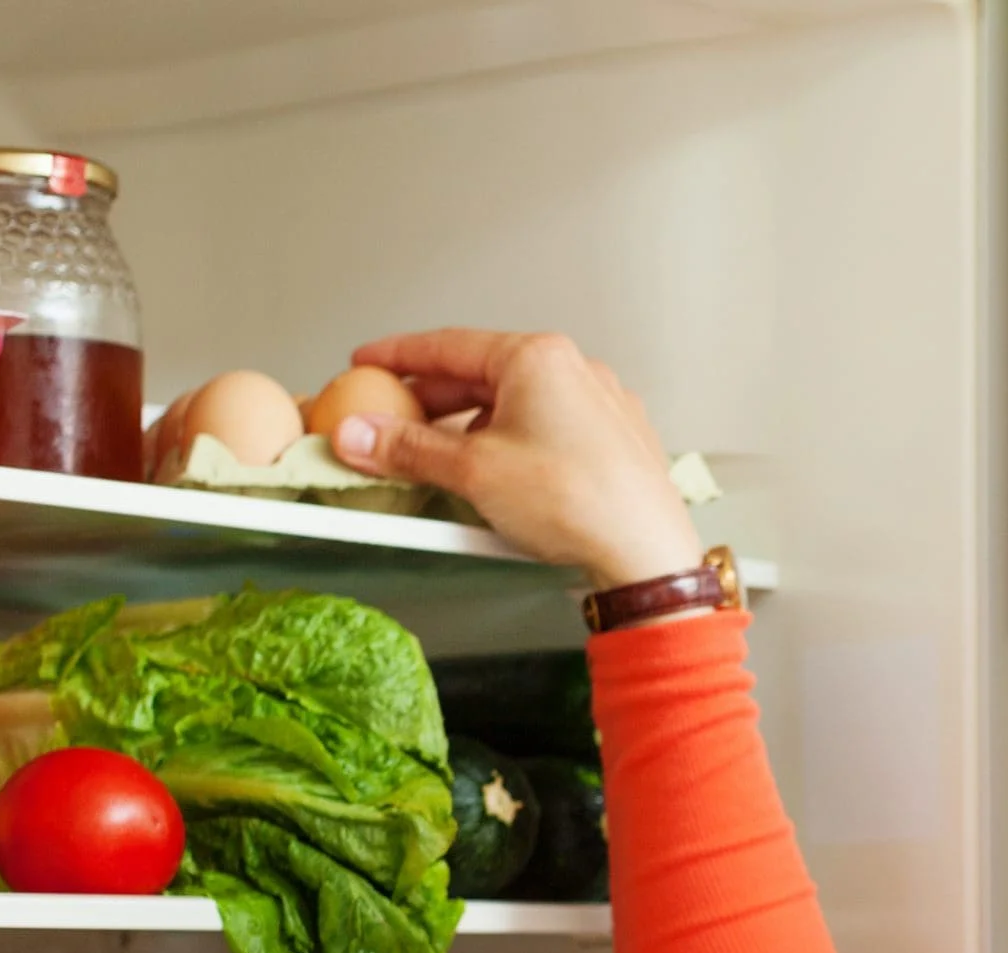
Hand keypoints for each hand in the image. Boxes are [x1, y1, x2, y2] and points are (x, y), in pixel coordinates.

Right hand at [335, 328, 703, 588]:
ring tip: (439, 463)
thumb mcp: (473, 472)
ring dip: (472, 432)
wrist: (645, 553)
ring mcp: (600, 407)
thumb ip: (408, 450)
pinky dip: (512, 448)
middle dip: (432, 403)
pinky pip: (548, 434)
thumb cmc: (577, 502)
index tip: (368, 364)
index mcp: (538, 358)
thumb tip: (361, 436)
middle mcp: (575, 372)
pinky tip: (493, 481)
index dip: (399, 356)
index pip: (448, 345)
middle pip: (482, 378)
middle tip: (391, 422)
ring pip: (516, 409)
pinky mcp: (614, 443)